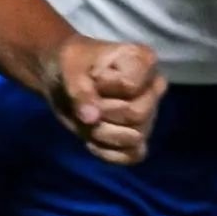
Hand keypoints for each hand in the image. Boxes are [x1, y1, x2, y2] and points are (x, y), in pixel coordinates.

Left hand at [42, 36, 164, 165]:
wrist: (62, 79)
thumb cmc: (72, 64)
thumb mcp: (69, 69)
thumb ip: (80, 91)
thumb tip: (91, 119)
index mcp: (143, 59)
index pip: (130, 85)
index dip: (104, 86)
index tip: (92, 75)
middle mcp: (154, 87)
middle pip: (137, 114)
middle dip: (103, 112)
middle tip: (86, 101)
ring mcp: (149, 114)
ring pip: (135, 137)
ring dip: (102, 132)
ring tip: (87, 118)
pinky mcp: (138, 137)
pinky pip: (133, 155)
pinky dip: (108, 152)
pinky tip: (91, 140)